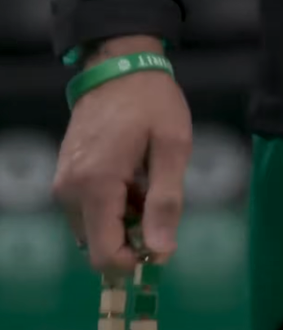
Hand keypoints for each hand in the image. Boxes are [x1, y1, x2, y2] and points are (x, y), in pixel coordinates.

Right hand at [53, 68, 191, 272]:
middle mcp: (69, 192)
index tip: (163, 244)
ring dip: (127, 223)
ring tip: (149, 186)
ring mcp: (63, 184)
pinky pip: (90, 212)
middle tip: (160, 204)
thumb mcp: (173, 149)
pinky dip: (116, 209)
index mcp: (96, 186)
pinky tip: (135, 180)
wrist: (119, 66)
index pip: (106, 257)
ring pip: (96, 231)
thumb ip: (166, 202)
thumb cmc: (153, 104)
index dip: (137, 263)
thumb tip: (160, 252)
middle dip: (134, 240)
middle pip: (100, 247)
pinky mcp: (66, 177)